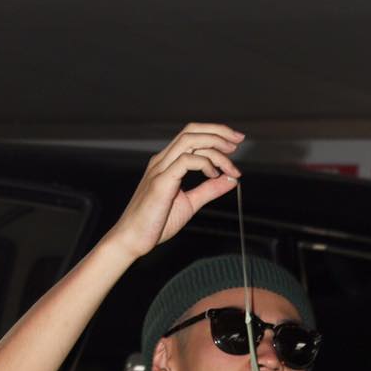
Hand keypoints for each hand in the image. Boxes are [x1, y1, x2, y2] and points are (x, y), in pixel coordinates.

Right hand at [109, 122, 243, 260]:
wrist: (132, 239)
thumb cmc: (155, 223)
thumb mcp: (190, 204)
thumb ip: (209, 190)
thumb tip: (231, 180)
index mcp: (167, 162)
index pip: (192, 135)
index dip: (215, 134)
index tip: (234, 144)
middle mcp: (162, 160)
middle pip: (192, 131)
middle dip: (219, 132)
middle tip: (238, 141)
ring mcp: (160, 169)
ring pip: (190, 140)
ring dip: (215, 146)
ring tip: (230, 163)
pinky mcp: (161, 181)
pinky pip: (187, 160)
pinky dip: (205, 163)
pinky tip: (213, 175)